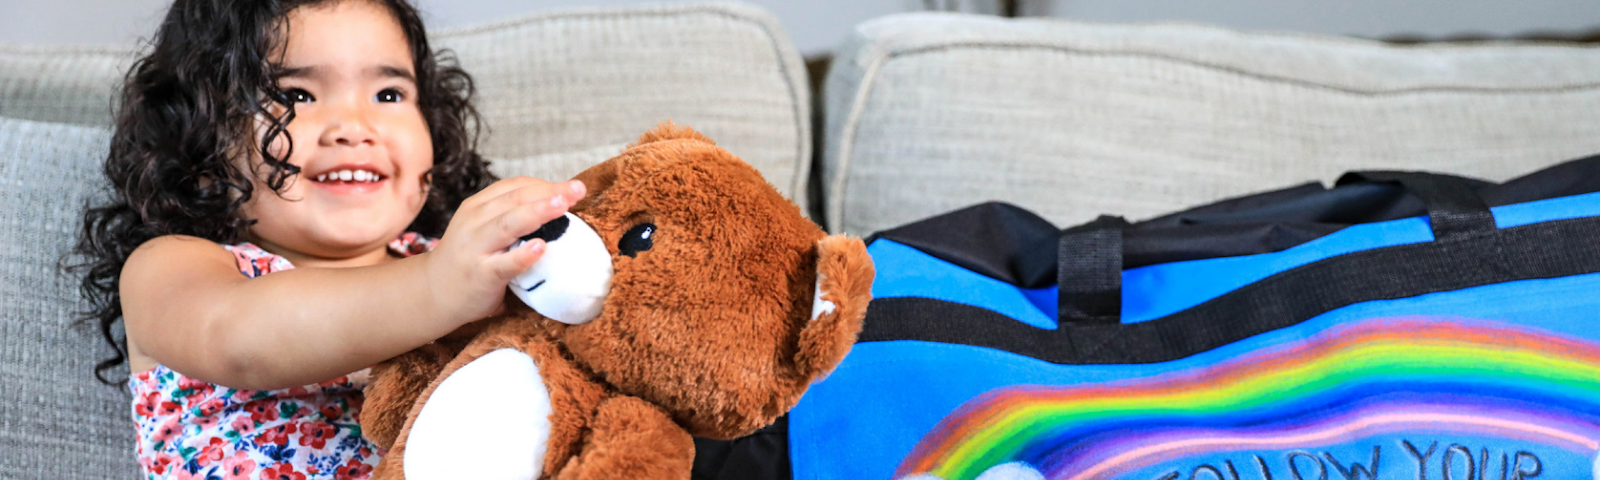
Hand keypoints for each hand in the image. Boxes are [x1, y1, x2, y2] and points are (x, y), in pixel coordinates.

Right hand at [423, 177, 586, 325]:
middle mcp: (474, 222)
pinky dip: (523, 255)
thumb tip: (559, 205)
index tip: (572, 187)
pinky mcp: (481, 275)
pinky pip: (505, 264)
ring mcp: (475, 248)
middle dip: (549, 193)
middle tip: (577, 190)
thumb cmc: (469, 259)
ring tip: (563, 206)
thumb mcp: (482, 228)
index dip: (544, 184)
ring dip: (537, 212)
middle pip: (515, 200)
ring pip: (508, 224)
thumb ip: (510, 216)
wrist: (433, 293)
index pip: (514, 187)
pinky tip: (541, 248)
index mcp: (477, 206)